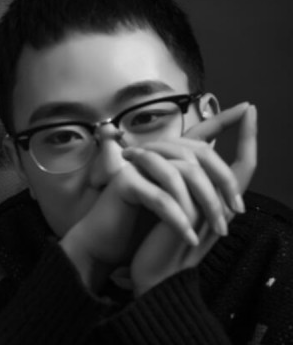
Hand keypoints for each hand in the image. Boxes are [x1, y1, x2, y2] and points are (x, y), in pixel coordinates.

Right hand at [60, 102, 255, 292]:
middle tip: (234, 214)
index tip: (248, 106)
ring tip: (209, 235)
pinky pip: (160, 197)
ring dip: (202, 206)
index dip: (223, 119)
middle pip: (199, 153)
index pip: (200, 134)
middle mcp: (156, 155)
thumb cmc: (142, 228)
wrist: (107, 247)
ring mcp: (138, 165)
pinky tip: (188, 237)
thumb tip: (234, 192)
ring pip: (182, 174)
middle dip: (223, 182)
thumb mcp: (180, 211)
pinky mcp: (124, 182)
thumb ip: (199, 195)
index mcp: (170, 159)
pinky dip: (178, 220)